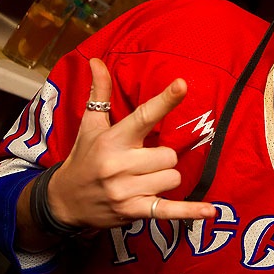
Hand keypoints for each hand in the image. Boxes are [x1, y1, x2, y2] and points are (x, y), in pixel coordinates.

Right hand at [46, 58, 215, 228]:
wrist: (63, 201)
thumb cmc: (83, 158)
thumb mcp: (90, 125)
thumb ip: (99, 93)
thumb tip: (97, 60)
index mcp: (113, 139)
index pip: (144, 116)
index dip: (165, 100)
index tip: (182, 84)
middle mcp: (119, 164)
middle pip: (169, 155)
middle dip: (163, 158)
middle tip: (144, 161)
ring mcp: (126, 190)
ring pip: (172, 178)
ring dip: (165, 178)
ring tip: (142, 179)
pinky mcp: (133, 211)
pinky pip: (169, 210)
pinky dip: (190, 212)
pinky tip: (210, 212)